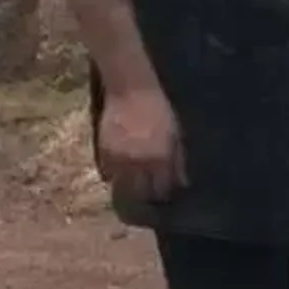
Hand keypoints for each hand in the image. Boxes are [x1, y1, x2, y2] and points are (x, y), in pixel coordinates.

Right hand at [97, 85, 187, 203]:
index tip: (166, 197)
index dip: (165, 195)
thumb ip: (178, 160)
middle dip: (148, 198)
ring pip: (125, 189)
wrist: (132, 90)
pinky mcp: (105, 154)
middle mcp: (141, 162)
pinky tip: (121, 176)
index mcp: (162, 157)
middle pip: (144, 194)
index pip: (164, 189)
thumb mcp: (175, 133)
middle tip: (149, 196)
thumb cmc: (158, 109)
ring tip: (134, 191)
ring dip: (131, 192)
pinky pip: (109, 176)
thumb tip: (182, 184)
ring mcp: (121, 159)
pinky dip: (115, 178)